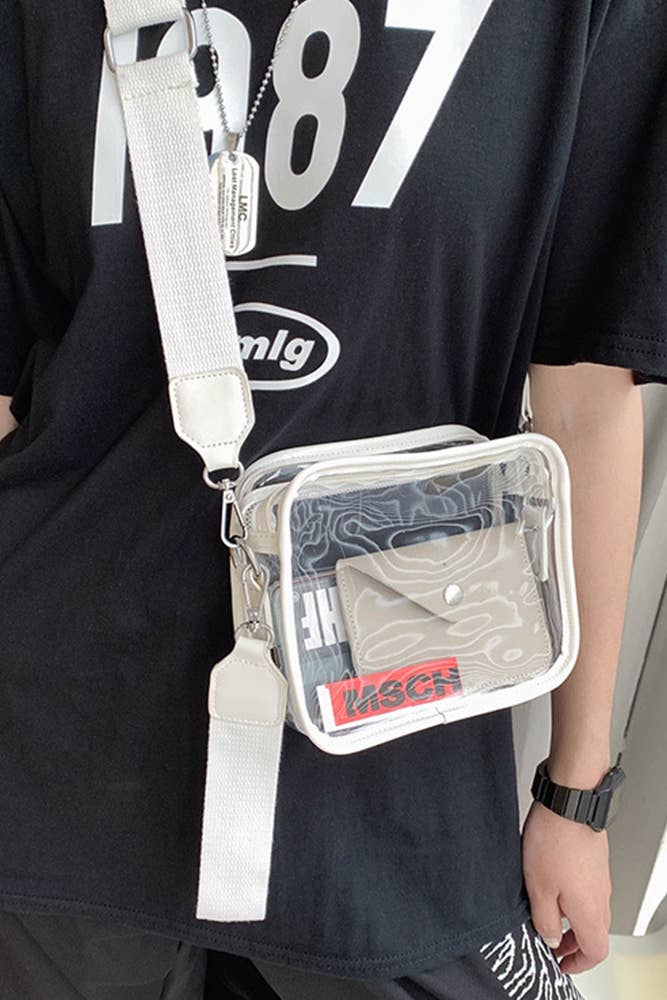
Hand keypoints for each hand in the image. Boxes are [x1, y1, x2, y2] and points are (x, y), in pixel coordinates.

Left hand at [521, 799, 611, 973]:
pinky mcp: (595, 861)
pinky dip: (573, 898)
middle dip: (573, 943)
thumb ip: (545, 920)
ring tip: (548, 913)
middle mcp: (601, 897)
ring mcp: (600, 877)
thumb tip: (551, 938)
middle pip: (595, 933)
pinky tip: (552, 884)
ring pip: (592, 910)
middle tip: (552, 942)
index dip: (578, 963)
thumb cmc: (554, 841)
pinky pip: (588, 889)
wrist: (569, 803)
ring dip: (572, 919)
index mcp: (590, 911)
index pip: (596, 951)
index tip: (561, 963)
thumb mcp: (538, 889)